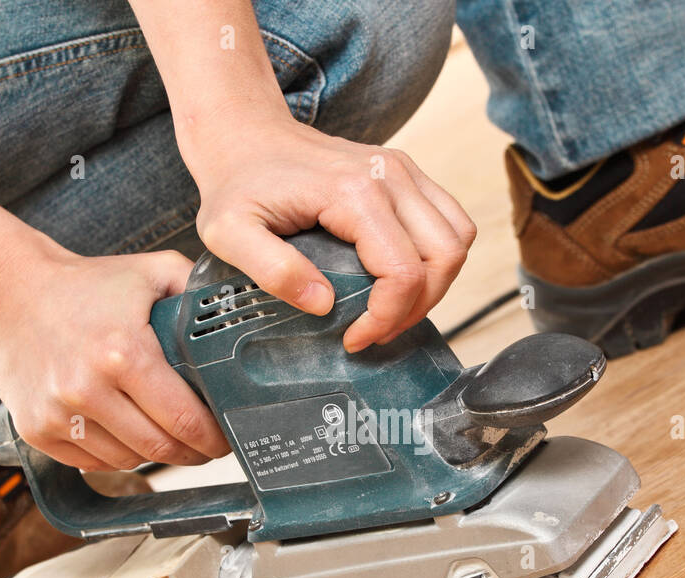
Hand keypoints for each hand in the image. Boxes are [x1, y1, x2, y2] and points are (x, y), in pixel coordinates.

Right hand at [0, 248, 229, 470]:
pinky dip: (116, 455)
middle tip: (207, 444)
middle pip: (161, 449)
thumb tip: (241, 310)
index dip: (214, 438)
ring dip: (155, 454)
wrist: (8, 293)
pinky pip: (93, 462)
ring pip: (128, 461)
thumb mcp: (152, 272)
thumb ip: (199, 291)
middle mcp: (87, 389)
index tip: (226, 438)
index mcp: (123, 354)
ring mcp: (58, 415)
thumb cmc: (86, 285)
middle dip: (193, 453)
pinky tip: (126, 433)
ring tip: (166, 434)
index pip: (185, 421)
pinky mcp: (36, 430)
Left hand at [188, 114, 476, 351]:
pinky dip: (437, 258)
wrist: (245, 133)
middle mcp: (390, 176)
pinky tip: (400, 278)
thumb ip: (273, 270)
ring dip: (436, 284)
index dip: (386, 318)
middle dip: (418, 307)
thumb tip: (324, 303)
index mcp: (354, 193)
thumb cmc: (236, 183)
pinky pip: (449, 221)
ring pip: (457, 238)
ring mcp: (403, 170)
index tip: (354, 338)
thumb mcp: (227, 233)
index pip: (404, 272)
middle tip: (377, 330)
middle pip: (444, 257)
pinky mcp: (405, 173)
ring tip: (392, 310)